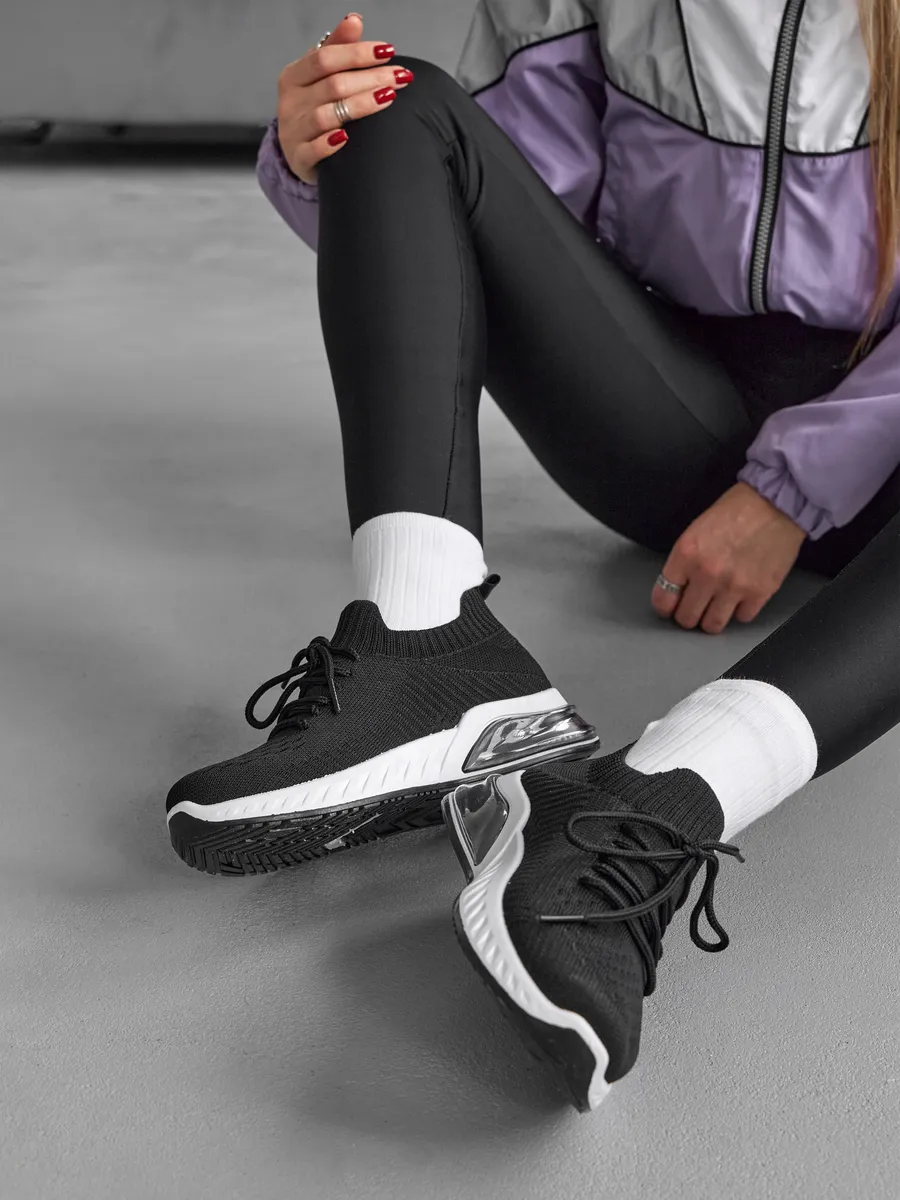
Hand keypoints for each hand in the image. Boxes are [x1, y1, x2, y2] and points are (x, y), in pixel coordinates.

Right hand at [275, 13, 412, 184]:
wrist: (297, 151)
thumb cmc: (312, 108)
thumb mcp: (319, 76)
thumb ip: (337, 48)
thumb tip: (355, 20)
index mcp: (294, 76)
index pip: (326, 59)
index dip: (357, 53)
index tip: (388, 51)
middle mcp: (290, 102)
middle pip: (332, 86)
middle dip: (370, 79)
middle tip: (400, 77)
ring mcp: (293, 131)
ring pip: (326, 116)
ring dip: (360, 106)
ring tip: (388, 98)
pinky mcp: (298, 157)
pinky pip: (313, 151)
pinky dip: (330, 144)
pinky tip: (347, 137)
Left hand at [651, 482, 806, 633]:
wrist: (777, 503)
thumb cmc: (736, 510)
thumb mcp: (696, 530)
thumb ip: (684, 561)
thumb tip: (678, 587)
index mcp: (686, 554)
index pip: (663, 599)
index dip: (665, 606)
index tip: (670, 606)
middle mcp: (707, 574)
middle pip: (686, 618)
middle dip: (688, 615)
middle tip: (694, 607)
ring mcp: (734, 586)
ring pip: (712, 625)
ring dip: (712, 618)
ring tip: (716, 607)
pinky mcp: (760, 593)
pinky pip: (742, 618)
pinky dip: (740, 611)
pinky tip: (741, 597)